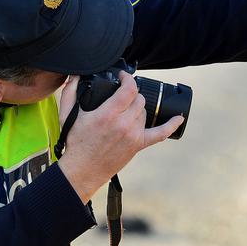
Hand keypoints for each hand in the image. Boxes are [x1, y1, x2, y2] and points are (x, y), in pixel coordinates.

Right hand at [56, 72, 184, 202]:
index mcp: (107, 114)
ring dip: (137, 108)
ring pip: (144, 112)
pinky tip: (179, 118)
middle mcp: (123, 124)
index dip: (128, 78)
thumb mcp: (68, 115)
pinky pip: (160, 134)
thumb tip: (74, 75)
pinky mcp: (138, 145)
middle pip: (138, 99)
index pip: (128, 89)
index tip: (123, 77)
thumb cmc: (76, 143)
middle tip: (121, 95)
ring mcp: (133, 135)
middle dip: (130, 94)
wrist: (82, 170)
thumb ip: (70, 92)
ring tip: (125, 111)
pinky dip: (171, 125)